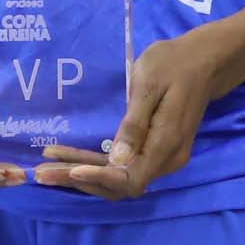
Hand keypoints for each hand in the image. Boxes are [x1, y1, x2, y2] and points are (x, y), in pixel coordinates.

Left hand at [34, 27, 226, 199]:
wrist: (203, 60)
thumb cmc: (173, 64)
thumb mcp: (149, 85)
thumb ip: (134, 124)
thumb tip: (117, 160)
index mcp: (167, 145)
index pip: (129, 179)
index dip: (99, 178)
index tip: (70, 170)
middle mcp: (166, 160)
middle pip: (119, 184)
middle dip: (79, 180)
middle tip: (41, 173)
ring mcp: (162, 158)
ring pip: (118, 178)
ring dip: (82, 175)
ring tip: (46, 167)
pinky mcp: (154, 151)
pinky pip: (122, 166)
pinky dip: (95, 165)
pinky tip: (68, 158)